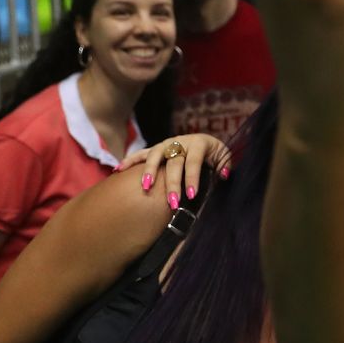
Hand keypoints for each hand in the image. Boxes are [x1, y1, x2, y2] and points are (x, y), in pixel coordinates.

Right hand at [118, 133, 232, 207]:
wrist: (204, 141)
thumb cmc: (214, 154)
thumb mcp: (224, 156)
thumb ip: (225, 164)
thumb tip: (224, 175)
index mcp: (199, 143)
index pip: (194, 161)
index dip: (192, 177)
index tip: (191, 194)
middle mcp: (180, 142)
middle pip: (174, 162)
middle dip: (172, 182)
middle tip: (172, 201)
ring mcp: (166, 144)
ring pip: (155, 156)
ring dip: (149, 171)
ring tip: (146, 187)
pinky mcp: (156, 149)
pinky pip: (141, 154)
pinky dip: (129, 161)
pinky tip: (118, 170)